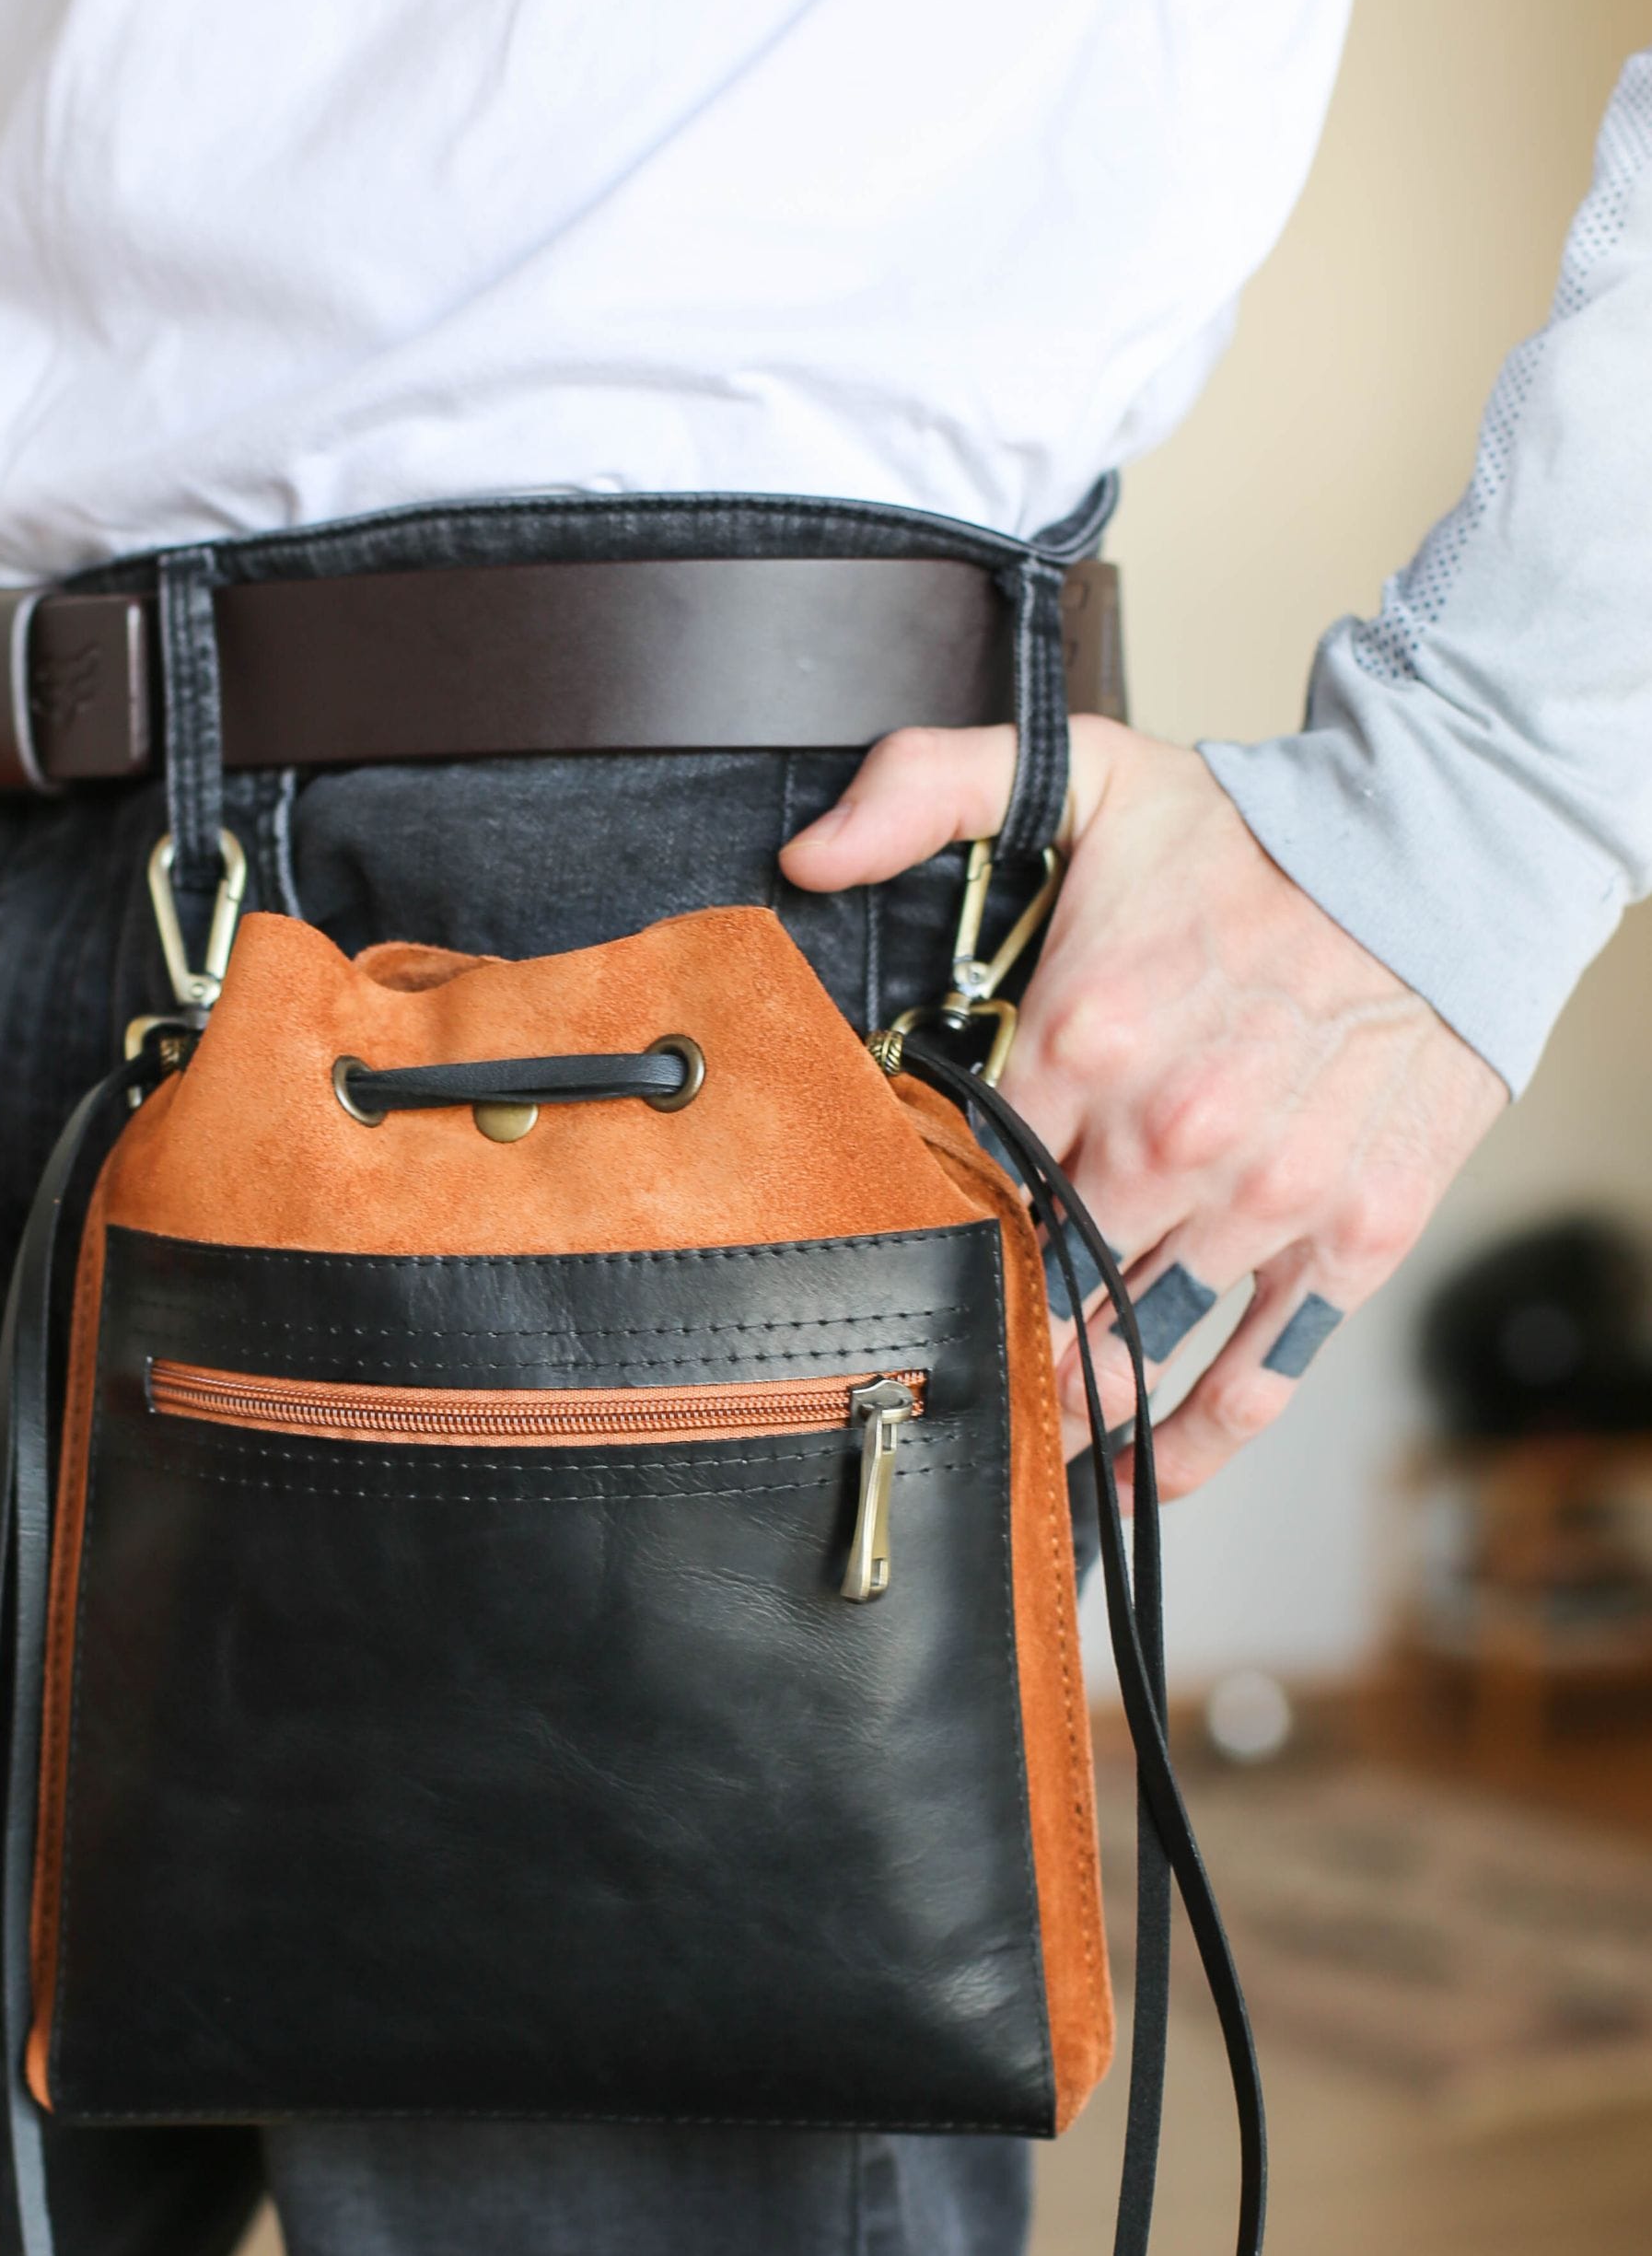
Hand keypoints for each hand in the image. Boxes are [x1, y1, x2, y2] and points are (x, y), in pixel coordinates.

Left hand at [781, 720, 1506, 1495]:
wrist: (1446, 849)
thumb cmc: (1255, 829)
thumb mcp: (1080, 773)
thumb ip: (927, 793)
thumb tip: (809, 853)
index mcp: (1088, 1039)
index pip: (958, 1173)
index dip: (909, 1224)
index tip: (875, 1267)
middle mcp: (1171, 1137)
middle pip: (1033, 1279)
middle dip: (977, 1335)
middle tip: (925, 1381)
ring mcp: (1266, 1199)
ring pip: (1131, 1346)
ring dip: (1066, 1404)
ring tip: (1014, 1442)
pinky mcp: (1352, 1236)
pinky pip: (1259, 1374)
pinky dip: (1194, 1442)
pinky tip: (1143, 1481)